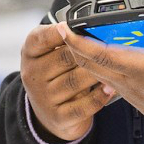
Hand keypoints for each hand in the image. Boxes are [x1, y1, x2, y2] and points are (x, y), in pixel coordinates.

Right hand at [20, 22, 114, 141]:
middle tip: (108, 46)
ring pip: (76, 80)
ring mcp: (43, 98)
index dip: (56, 31)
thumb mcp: (51, 53)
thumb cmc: (55, 74)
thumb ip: (65, 38)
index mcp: (30, 53)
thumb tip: (89, 25)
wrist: (49, 112)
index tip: (70, 26)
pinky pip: (82, 106)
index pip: (40, 38)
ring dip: (96, 73)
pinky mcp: (58, 117)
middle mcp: (32, 75)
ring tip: (113, 66)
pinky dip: (99, 97)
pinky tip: (110, 88)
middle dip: (88, 52)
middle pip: (65, 57)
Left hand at [58, 0, 143, 138]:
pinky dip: (97, 65)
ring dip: (83, 55)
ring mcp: (130, 90)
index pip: (102, 54)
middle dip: (72, 45)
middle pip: (89, 63)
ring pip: (95, 72)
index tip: (64, 27)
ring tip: (77, 35)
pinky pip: (106, 78)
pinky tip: (100, 52)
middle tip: (64, 25)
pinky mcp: (133, 95)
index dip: (78, 41)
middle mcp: (131, 81)